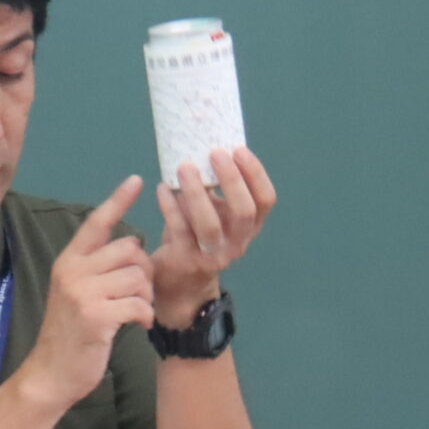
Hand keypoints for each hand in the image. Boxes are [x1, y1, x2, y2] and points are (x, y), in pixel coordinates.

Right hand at [22, 176, 156, 412]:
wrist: (52, 373)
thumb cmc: (71, 334)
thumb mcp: (77, 292)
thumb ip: (97, 268)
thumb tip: (134, 248)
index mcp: (68, 260)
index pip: (97, 223)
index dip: (119, 201)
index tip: (137, 181)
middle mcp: (73, 270)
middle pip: (129, 249)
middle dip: (144, 270)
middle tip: (140, 293)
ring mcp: (82, 292)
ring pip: (137, 276)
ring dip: (146, 296)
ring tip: (137, 312)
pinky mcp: (95, 315)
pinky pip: (138, 303)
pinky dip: (145, 315)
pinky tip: (138, 325)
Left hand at [150, 146, 276, 324]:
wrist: (180, 284)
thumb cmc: (197, 237)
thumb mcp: (215, 214)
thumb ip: (215, 189)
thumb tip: (202, 144)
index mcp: (249, 228)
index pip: (265, 201)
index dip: (256, 174)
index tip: (239, 149)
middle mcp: (237, 243)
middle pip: (243, 212)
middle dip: (231, 180)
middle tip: (215, 153)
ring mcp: (212, 256)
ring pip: (209, 225)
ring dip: (197, 193)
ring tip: (185, 168)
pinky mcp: (186, 261)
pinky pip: (178, 230)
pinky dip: (169, 205)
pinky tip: (162, 188)